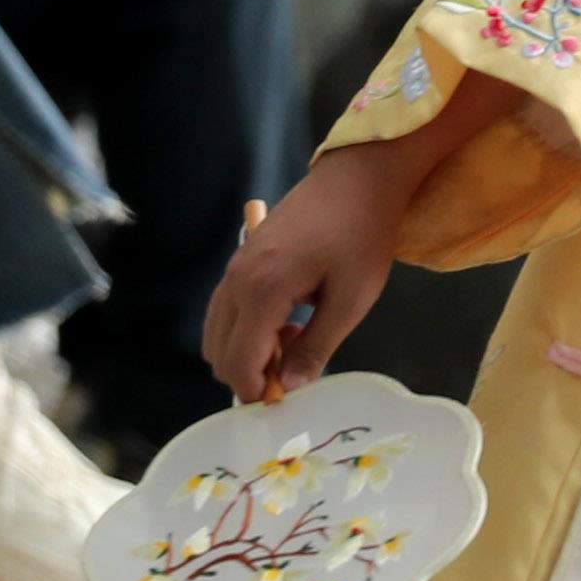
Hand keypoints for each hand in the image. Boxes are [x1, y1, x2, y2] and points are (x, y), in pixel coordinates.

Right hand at [203, 142, 422, 405]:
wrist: (357, 179)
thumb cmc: (363, 235)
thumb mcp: (352, 299)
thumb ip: (318, 346)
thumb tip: (292, 386)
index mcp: (262, 291)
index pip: (238, 361)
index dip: (256, 390)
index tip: (284, 402)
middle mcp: (236, 280)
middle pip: (219, 352)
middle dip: (250, 373)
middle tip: (297, 367)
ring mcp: (235, 267)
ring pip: (217, 331)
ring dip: (247, 351)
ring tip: (296, 342)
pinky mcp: (242, 259)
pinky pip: (227, 309)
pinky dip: (245, 328)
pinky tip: (287, 321)